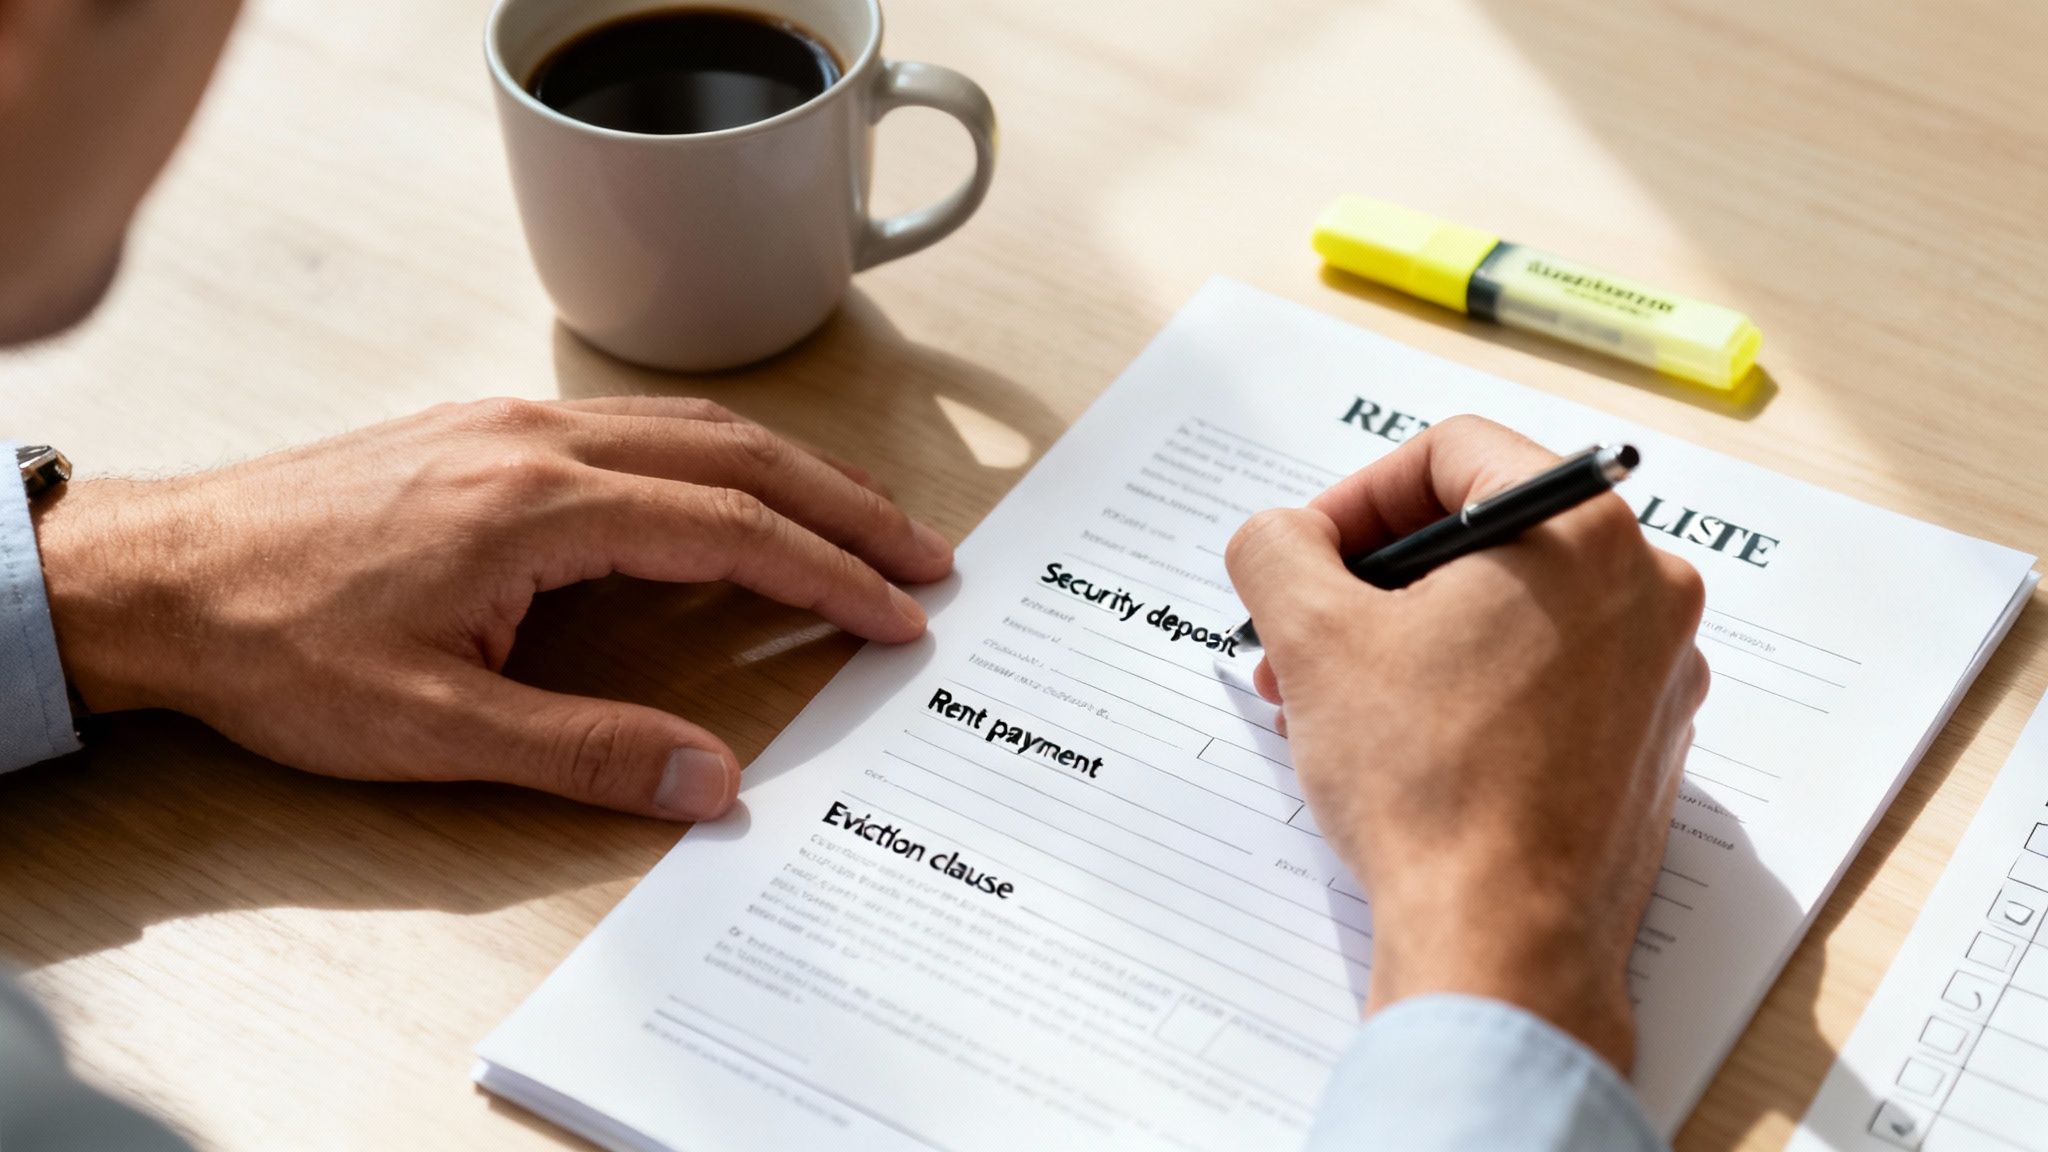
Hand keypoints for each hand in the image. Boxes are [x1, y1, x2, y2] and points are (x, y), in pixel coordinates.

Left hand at [31, 397, 953, 821]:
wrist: (160, 578)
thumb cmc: (280, 647)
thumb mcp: (434, 727)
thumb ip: (587, 751)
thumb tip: (714, 782)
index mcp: (540, 505)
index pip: (731, 529)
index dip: (829, 575)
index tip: (900, 612)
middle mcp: (539, 443)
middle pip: (738, 456)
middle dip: (846, 507)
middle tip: (927, 553)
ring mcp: (512, 426)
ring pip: (693, 427)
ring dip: (792, 472)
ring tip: (861, 519)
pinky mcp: (487, 433)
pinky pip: (640, 424)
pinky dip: (722, 455)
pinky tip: (737, 487)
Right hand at [1224, 416, 1708, 1071]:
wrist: (1502, 941)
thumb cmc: (1426, 784)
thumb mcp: (1312, 638)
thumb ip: (1277, 548)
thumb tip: (1282, 537)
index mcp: (1582, 531)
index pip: (1452, 455)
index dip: (1356, 496)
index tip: (1305, 558)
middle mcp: (1646, 588)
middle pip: (1483, 537)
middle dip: (1373, 584)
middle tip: (1302, 639)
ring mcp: (1660, 672)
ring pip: (1510, 612)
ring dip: (1410, 642)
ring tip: (1332, 704)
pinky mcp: (1648, 744)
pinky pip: (1545, 678)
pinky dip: (1468, 691)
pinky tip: (1401, 748)